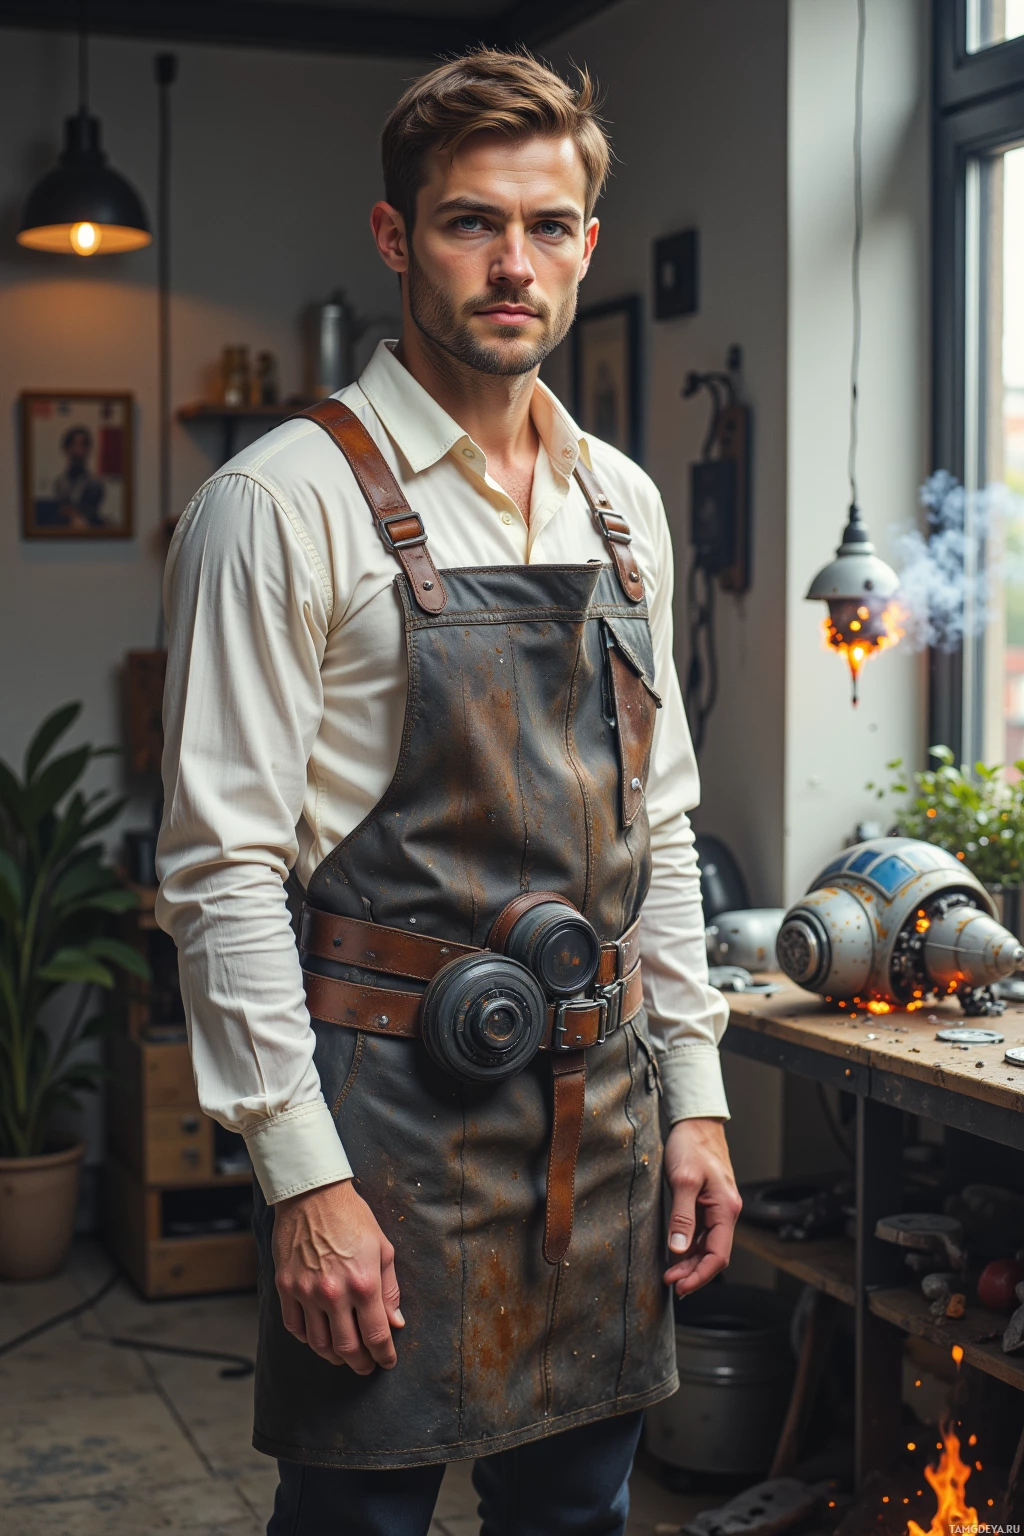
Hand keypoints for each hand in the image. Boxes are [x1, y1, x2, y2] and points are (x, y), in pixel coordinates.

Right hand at [272, 1178, 403, 1372]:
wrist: (312, 1194)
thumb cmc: (352, 1217)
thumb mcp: (382, 1248)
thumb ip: (390, 1289)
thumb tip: (395, 1322)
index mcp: (363, 1283)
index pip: (376, 1335)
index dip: (384, 1354)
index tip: (387, 1361)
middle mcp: (334, 1293)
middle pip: (348, 1347)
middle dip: (361, 1363)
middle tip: (366, 1366)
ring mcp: (306, 1292)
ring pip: (320, 1344)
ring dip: (334, 1356)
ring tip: (344, 1356)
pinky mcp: (285, 1287)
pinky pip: (295, 1327)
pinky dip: (308, 1340)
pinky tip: (318, 1338)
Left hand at [662, 1118, 741, 1297]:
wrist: (697, 1124)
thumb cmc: (692, 1146)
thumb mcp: (683, 1181)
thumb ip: (682, 1217)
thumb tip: (678, 1249)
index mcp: (726, 1209)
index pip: (718, 1255)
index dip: (700, 1276)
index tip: (680, 1286)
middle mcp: (726, 1212)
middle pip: (714, 1254)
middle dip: (693, 1273)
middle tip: (670, 1283)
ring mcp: (718, 1209)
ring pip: (708, 1246)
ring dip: (691, 1262)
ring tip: (671, 1273)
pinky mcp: (709, 1204)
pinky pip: (703, 1233)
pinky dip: (691, 1247)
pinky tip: (677, 1254)